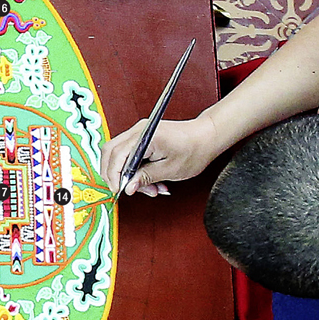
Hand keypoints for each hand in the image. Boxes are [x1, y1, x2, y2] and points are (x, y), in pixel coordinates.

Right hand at [101, 115, 220, 195]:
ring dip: (127, 174)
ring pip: (118, 154)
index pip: (117, 155)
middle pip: (111, 152)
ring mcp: (139, 132)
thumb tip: (128, 186)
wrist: (207, 135)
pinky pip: (128, 153)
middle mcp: (139, 130)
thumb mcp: (170, 169)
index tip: (118, 189)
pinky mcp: (142, 136)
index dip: (114, 175)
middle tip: (127, 189)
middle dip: (115, 174)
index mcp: (146, 137)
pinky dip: (134, 168)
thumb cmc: (195, 149)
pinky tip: (148, 179)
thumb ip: (145, 178)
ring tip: (148, 187)